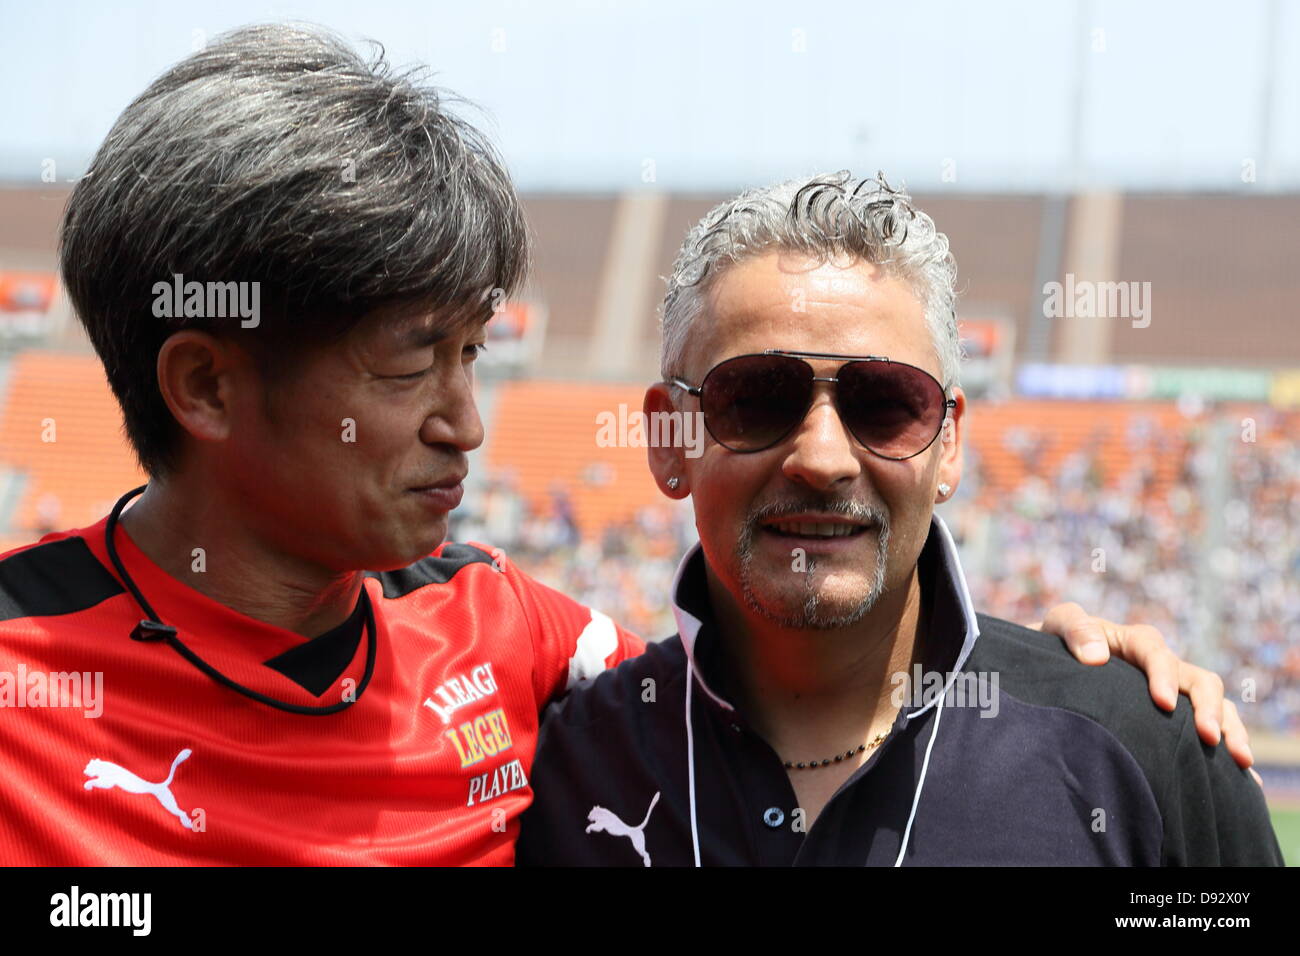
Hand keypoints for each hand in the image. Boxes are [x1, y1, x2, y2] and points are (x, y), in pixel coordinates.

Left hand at [1033, 602, 1258, 782]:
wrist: (1048, 669)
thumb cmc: (1053, 647)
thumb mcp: (1056, 628)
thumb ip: (1073, 630)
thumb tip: (1097, 656)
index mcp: (1132, 642)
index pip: (1155, 652)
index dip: (1164, 676)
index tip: (1163, 704)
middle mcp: (1160, 666)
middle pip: (1199, 679)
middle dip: (1207, 707)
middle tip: (1208, 737)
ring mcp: (1173, 691)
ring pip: (1214, 704)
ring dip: (1229, 728)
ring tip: (1239, 759)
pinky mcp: (1175, 717)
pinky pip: (1210, 727)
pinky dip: (1229, 746)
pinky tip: (1244, 778)